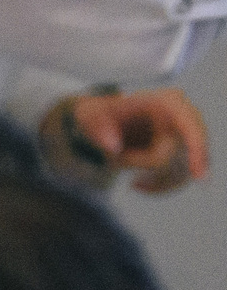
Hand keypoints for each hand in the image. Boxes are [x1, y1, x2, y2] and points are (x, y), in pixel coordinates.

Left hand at [52, 88, 208, 193]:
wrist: (104, 123)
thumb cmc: (98, 116)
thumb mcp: (89, 117)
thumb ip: (98, 129)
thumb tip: (114, 147)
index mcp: (166, 102)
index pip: (191, 126)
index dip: (198, 150)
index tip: (200, 177)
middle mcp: (184, 116)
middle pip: (176, 155)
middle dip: (143, 164)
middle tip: (117, 158)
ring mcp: (187, 136)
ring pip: (180, 171)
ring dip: (149, 178)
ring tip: (123, 164)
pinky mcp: (184, 153)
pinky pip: (179, 179)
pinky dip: (158, 187)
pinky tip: (136, 184)